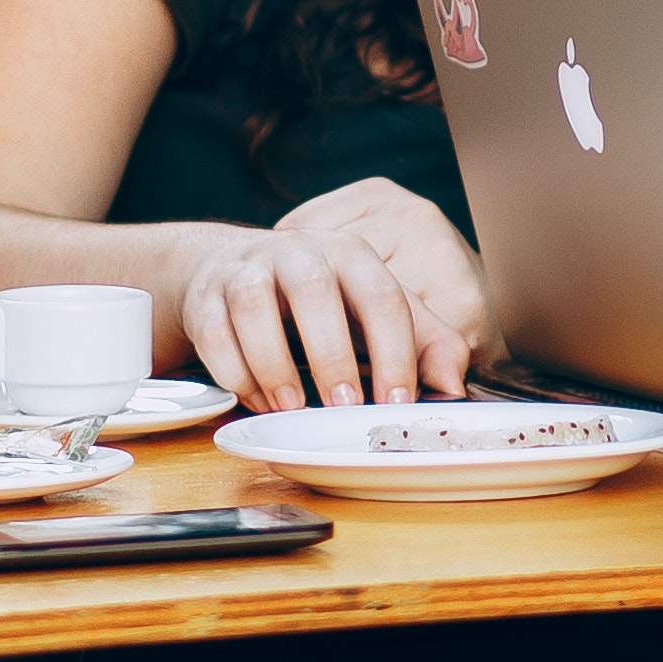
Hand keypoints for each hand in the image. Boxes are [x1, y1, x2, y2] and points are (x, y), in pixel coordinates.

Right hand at [180, 182, 485, 407]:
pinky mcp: (206, 294)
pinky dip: (232, 370)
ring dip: (273, 363)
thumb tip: (455, 387)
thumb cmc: (320, 301)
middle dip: (331, 353)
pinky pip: (213, 330)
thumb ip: (423, 344)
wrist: (235, 269)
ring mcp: (248, 269)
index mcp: (352, 255)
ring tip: (290, 409)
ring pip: (254, 305)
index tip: (397, 402)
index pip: (382, 297)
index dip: (395, 351)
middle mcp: (300, 252)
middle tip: (343, 406)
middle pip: (316, 292)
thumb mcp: (374, 314)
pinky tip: (252, 399)